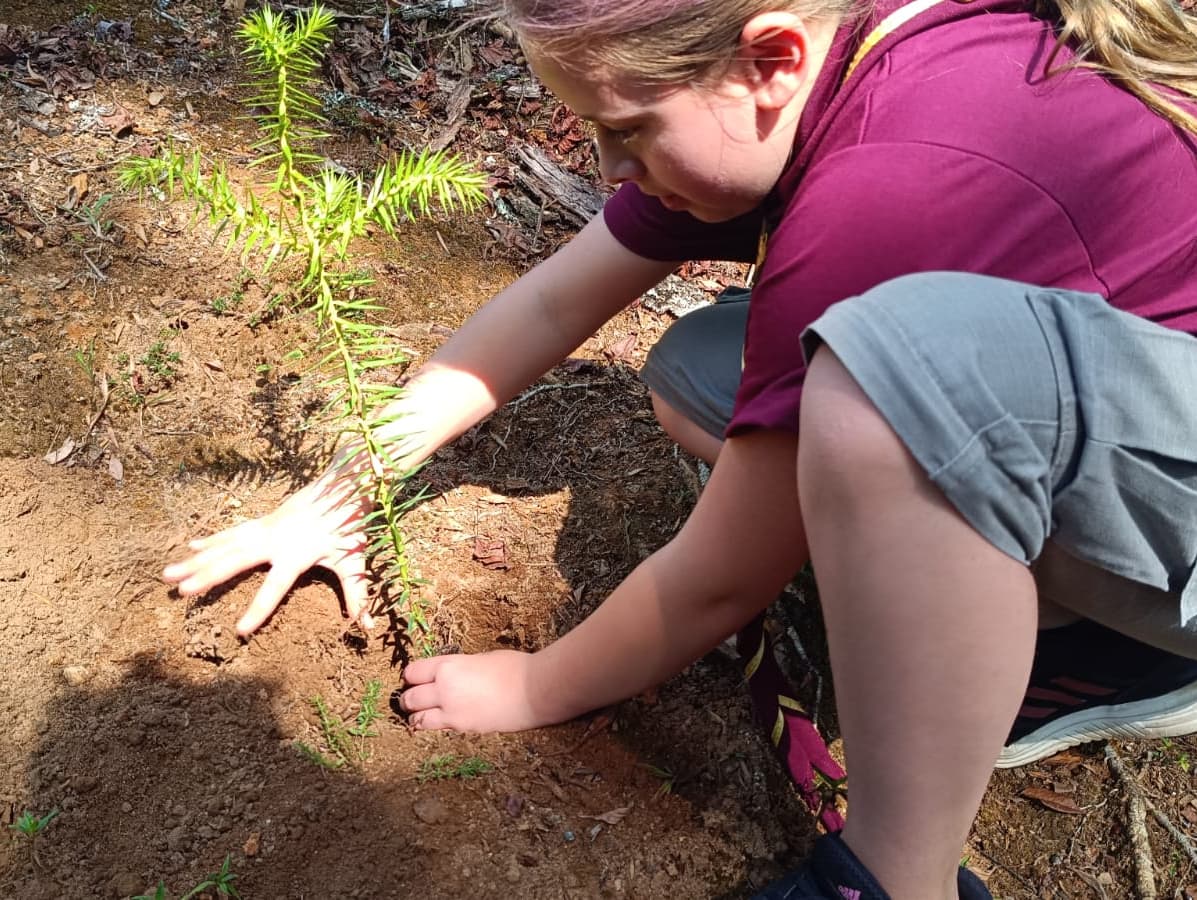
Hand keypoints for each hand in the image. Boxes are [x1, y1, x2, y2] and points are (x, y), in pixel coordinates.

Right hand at [162, 470, 374, 636]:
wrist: (347, 482)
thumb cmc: (352, 524)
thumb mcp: (355, 560)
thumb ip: (358, 593)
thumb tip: (367, 624)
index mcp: (296, 554)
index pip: (274, 589)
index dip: (258, 611)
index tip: (240, 630)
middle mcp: (274, 540)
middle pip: (234, 562)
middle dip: (206, 577)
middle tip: (180, 592)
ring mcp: (266, 528)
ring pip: (224, 546)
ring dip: (197, 560)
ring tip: (169, 573)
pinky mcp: (264, 520)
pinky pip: (232, 532)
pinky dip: (211, 540)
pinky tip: (190, 546)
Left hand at [400, 650, 559, 732]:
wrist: (534, 690)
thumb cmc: (514, 667)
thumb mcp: (480, 658)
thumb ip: (458, 667)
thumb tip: (449, 674)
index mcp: (448, 666)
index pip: (413, 672)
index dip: (412, 676)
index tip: (415, 678)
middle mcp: (444, 689)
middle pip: (410, 698)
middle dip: (409, 698)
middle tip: (413, 697)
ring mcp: (452, 712)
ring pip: (417, 719)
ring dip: (416, 716)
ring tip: (422, 714)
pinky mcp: (463, 728)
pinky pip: (437, 729)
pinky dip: (434, 726)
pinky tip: (439, 722)